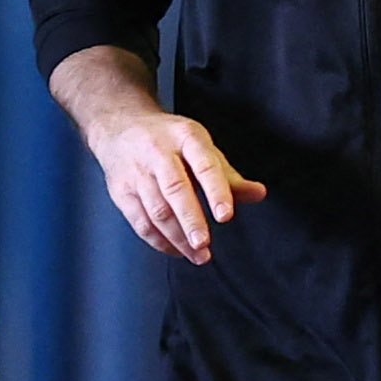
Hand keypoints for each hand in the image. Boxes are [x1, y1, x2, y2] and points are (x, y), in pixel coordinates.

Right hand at [91, 109, 264, 263]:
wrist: (120, 125)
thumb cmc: (170, 141)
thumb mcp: (202, 148)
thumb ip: (229, 176)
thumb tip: (259, 194)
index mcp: (186, 137)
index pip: (204, 165)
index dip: (216, 191)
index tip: (226, 216)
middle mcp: (158, 151)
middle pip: (175, 189)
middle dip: (191, 220)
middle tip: (204, 245)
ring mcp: (136, 171)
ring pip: (156, 209)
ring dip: (177, 237)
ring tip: (198, 255)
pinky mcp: (121, 190)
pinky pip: (140, 221)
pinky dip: (159, 241)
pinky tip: (176, 250)